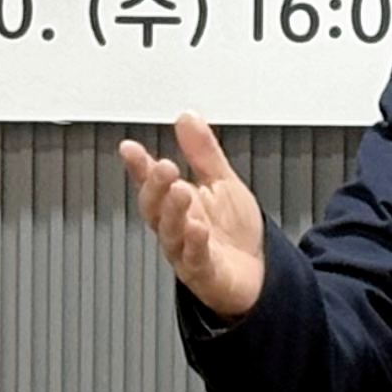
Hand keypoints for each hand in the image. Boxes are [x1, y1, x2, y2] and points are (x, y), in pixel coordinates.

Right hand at [117, 112, 267, 318]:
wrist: (261, 273)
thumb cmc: (236, 233)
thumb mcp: (222, 181)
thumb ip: (203, 151)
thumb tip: (186, 118)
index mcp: (177, 204)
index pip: (152, 182)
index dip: (139, 165)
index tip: (130, 148)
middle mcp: (177, 228)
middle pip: (155, 208)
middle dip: (156, 187)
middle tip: (163, 167)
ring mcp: (187, 252)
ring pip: (171, 233)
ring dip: (173, 212)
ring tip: (180, 191)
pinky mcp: (204, 273)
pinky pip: (195, 259)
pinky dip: (195, 244)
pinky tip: (198, 229)